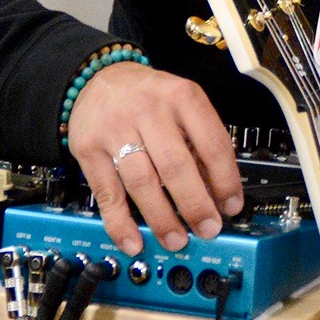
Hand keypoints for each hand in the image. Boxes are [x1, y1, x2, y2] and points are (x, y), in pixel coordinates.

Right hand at [65, 60, 242, 255]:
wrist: (99, 78)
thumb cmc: (150, 97)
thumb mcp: (182, 103)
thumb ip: (199, 141)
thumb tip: (216, 192)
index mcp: (183, 97)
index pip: (212, 143)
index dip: (225, 179)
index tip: (231, 206)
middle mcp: (150, 111)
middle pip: (175, 165)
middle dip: (195, 204)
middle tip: (208, 229)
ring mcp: (115, 130)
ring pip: (142, 182)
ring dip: (162, 218)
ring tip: (177, 240)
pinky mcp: (88, 150)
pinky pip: (107, 194)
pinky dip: (121, 223)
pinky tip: (134, 241)